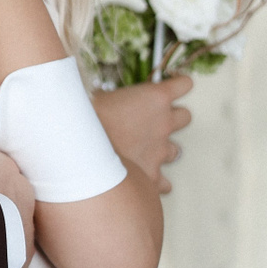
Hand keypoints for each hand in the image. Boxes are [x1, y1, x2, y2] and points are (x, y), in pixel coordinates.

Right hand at [92, 77, 192, 192]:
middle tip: (152, 121)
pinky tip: (142, 179)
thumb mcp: (100, 96)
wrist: (81, 151)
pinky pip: (164, 183)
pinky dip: (155, 181)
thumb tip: (107, 97)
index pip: (183, 85)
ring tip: (142, 151)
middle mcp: (164, 123)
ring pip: (176, 150)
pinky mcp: (152, 176)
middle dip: (171, 118)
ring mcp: (160, 151)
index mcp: (155, 98)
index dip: (177, 85)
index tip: (171, 86)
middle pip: (185, 117)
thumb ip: (115, 97)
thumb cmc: (86, 119)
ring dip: (162, 149)